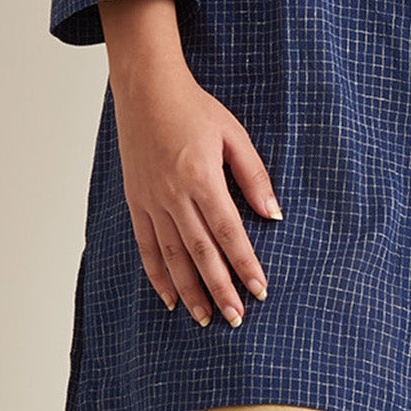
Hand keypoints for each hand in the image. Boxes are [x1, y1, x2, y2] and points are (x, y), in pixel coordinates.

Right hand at [110, 63, 283, 327]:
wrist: (146, 91)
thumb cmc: (194, 109)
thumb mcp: (233, 134)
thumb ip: (254, 175)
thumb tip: (273, 213)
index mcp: (201, 178)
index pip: (228, 232)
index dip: (245, 264)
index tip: (260, 289)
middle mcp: (173, 195)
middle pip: (200, 253)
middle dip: (220, 289)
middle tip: (237, 318)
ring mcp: (151, 201)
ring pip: (172, 257)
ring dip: (190, 291)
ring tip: (205, 319)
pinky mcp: (136, 202)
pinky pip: (147, 246)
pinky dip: (157, 275)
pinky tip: (170, 297)